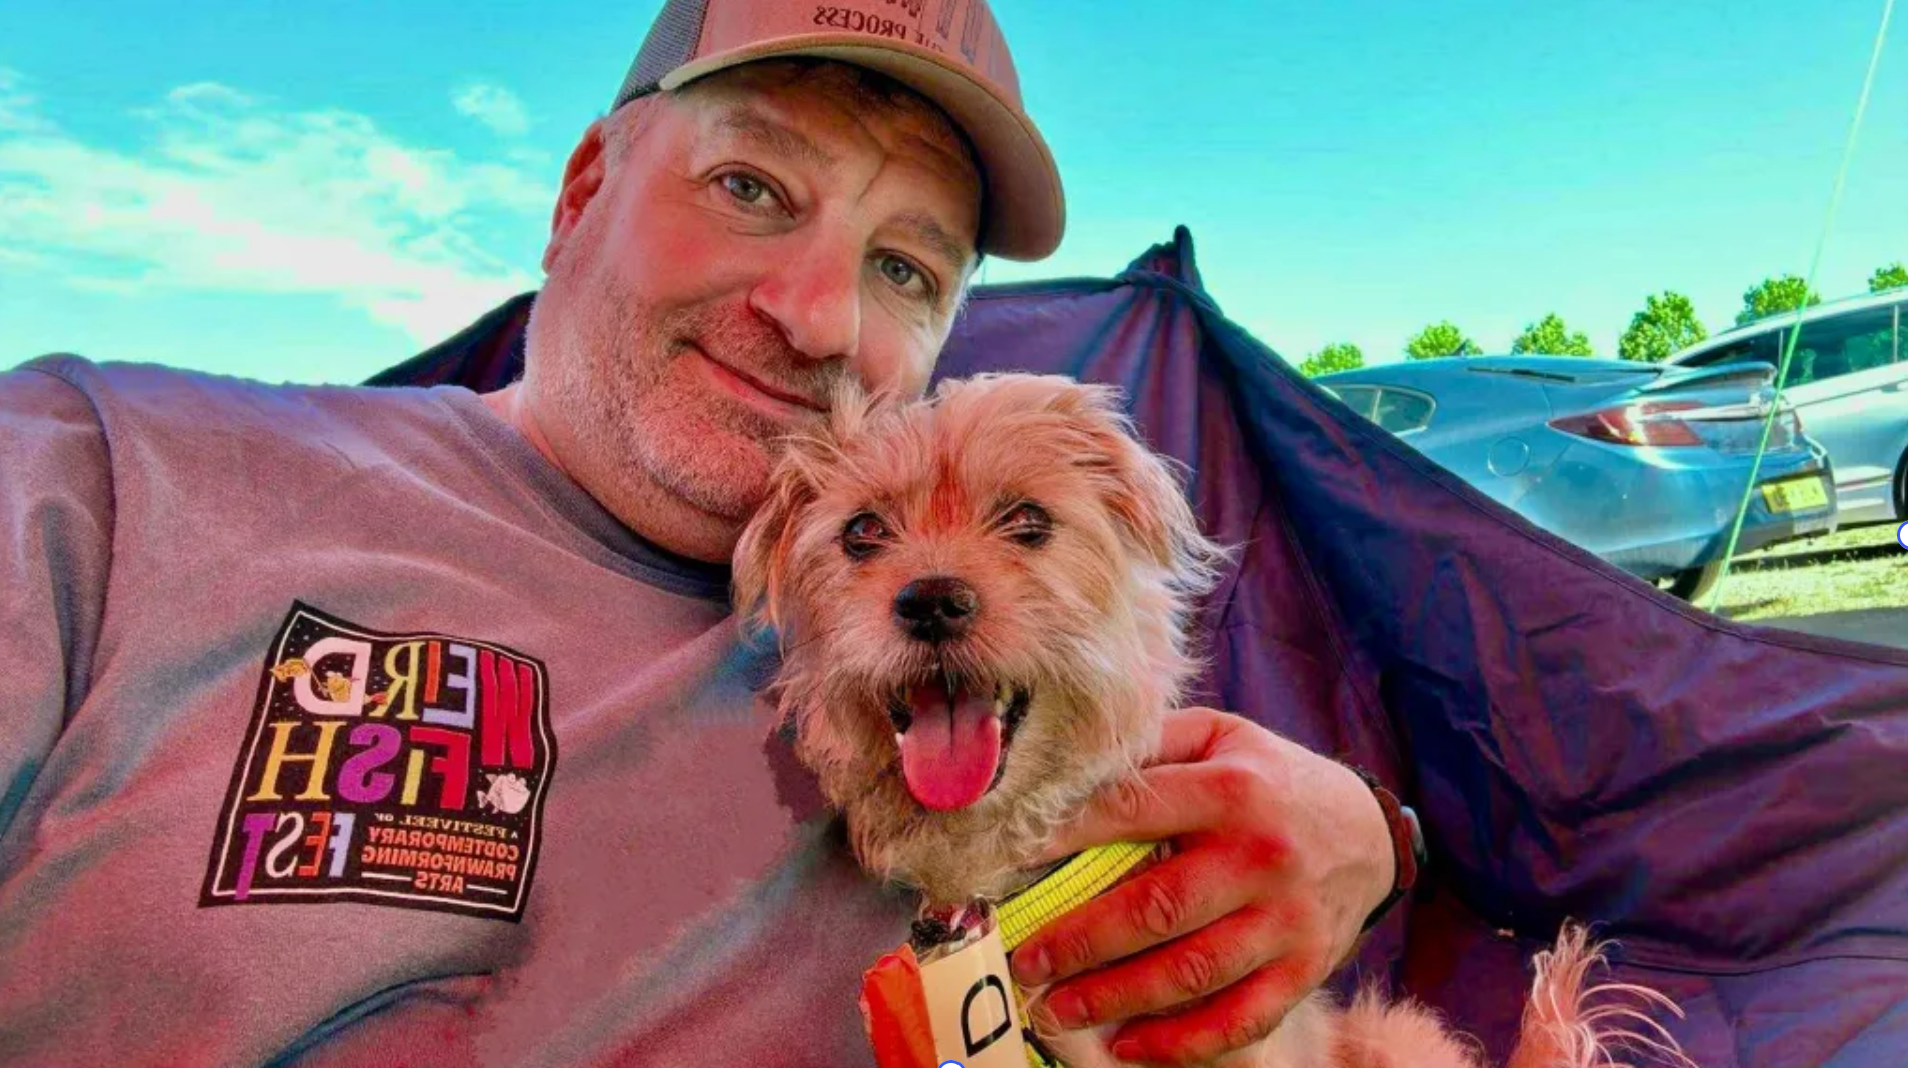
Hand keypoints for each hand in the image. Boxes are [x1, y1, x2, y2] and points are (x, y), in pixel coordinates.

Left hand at [1008, 707, 1395, 1065]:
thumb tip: (1074, 765)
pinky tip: (1128, 1045)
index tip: (1011, 856)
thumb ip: (1156, 745)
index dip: (1066, 833)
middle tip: (1025, 961)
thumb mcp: (1223, 737)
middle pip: (1156, 908)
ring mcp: (1285, 922)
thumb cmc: (1272, 781)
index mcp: (1233, 791)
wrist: (1369, 833)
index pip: (1133, 811)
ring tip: (1054, 1008)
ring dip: (1114, 998)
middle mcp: (1261, 858)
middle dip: (1080, 941)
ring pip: (1191, 972)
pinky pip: (1240, 1019)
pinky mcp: (1302, 971)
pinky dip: (1182, 1042)